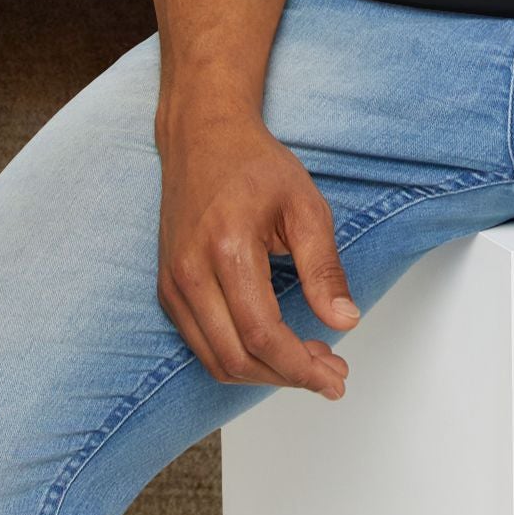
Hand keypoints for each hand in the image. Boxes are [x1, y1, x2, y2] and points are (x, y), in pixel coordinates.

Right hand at [155, 104, 357, 399]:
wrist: (203, 137)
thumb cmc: (254, 164)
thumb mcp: (305, 206)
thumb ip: (324, 268)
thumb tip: (345, 321)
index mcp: (227, 249)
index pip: (262, 335)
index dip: (301, 368)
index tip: (334, 377)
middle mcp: (190, 273)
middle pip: (236, 359)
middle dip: (288, 377)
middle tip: (330, 374)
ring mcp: (173, 284)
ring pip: (215, 361)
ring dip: (264, 375)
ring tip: (309, 363)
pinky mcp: (168, 289)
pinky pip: (202, 344)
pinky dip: (239, 358)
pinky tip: (274, 349)